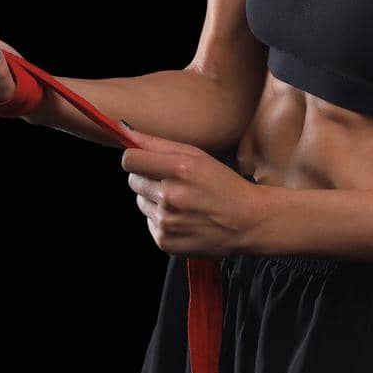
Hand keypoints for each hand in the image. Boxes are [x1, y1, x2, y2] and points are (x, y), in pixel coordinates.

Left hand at [120, 124, 268, 259]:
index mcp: (180, 169)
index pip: (130, 161)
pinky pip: (150, 223)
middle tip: (172, 181)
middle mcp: (171, 196)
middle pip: (133, 181)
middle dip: (147, 178)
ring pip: (141, 203)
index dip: (135, 159)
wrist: (248, 222)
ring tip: (182, 201)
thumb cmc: (223, 184)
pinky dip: (162, 220)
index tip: (144, 161)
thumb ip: (158, 144)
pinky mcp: (165, 241)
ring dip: (155, 200)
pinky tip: (184, 218)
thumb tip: (125, 131)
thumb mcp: (197, 155)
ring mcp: (167, 221)